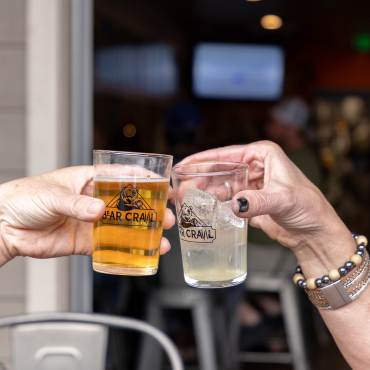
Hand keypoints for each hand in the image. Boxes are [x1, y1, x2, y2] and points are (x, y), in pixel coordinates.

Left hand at [0, 166, 174, 264]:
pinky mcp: (85, 241)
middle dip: (151, 210)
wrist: (5, 226)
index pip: (122, 175)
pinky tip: (139, 254)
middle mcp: (95, 200)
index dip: (145, 179)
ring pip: (124, 227)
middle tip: (167, 216)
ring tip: (162, 239)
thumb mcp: (52, 195)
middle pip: (130, 204)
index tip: (163, 185)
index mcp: (90, 180)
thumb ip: (76, 204)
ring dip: (144, 233)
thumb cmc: (25, 198)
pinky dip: (124, 251)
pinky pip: (109, 246)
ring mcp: (92, 222)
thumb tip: (98, 211)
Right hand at [181, 141, 352, 271]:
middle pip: (220, 168)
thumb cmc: (308, 208)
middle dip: (199, 176)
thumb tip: (235, 204)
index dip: (202, 159)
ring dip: (204, 190)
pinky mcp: (249, 201)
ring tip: (185, 197)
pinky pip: (227, 199)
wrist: (314, 233)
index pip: (226, 154)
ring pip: (221, 184)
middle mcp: (255, 166)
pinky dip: (214, 202)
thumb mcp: (283, 199)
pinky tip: (202, 206)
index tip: (183, 164)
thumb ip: (258, 201)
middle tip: (180, 185)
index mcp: (263, 155)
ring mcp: (251, 184)